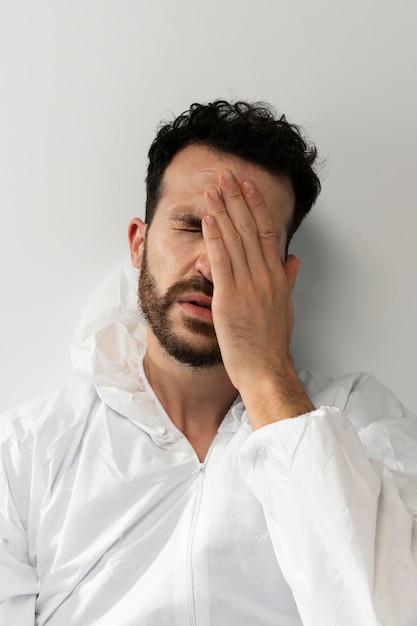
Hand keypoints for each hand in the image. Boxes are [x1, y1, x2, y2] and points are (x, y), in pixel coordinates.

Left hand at [202, 170, 313, 425]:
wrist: (266, 370)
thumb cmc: (272, 344)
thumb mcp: (285, 307)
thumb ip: (287, 280)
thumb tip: (293, 259)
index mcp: (277, 277)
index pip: (266, 232)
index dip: (255, 206)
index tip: (247, 185)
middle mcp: (264, 277)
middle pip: (250, 229)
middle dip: (237, 199)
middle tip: (226, 175)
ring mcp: (248, 287)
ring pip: (235, 240)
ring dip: (223, 211)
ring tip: (213, 189)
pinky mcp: (230, 299)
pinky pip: (222, 262)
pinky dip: (215, 238)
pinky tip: (208, 219)